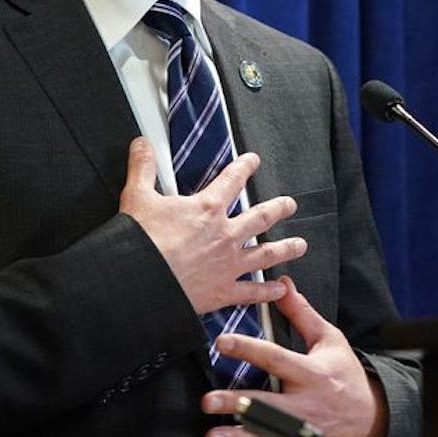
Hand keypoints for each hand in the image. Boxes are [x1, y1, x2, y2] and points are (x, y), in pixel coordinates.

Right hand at [118, 137, 306, 314]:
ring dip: (286, 248)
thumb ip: (143, 168)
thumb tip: (141, 144)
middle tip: (290, 205)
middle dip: (279, 209)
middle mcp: (225, 234)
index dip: (244, 167)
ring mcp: (228, 264)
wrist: (138, 281)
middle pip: (261, 217)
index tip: (253, 161)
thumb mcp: (137, 196)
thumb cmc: (138, 241)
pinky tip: (280, 289)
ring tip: (300, 245)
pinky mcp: (223, 291)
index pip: (232, 180)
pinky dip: (268, 292)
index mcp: (207, 209)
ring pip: (266, 253)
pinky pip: (252, 292)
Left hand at [199, 277, 389, 436]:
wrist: (371, 418)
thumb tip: (282, 285)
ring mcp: (302, 431)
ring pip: (267, 435)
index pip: (276, 358)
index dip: (249, 349)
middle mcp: (305, 403)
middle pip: (267, 402)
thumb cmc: (345, 375)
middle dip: (238, 403)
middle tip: (209, 401)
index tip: (222, 342)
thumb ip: (302, 314)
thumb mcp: (330, 340)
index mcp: (312, 372)